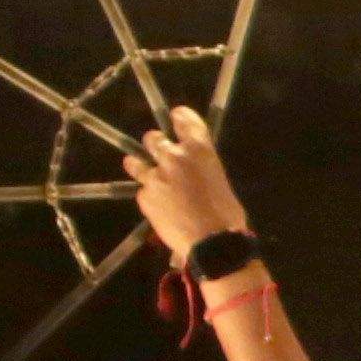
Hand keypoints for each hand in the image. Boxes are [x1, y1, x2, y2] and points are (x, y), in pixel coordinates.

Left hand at [130, 106, 251, 257]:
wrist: (212, 243)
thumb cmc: (226, 213)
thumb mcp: (218, 179)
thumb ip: (201, 166)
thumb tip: (192, 167)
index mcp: (199, 148)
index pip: (182, 117)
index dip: (178, 118)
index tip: (176, 120)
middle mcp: (173, 156)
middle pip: (153, 138)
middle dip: (156, 145)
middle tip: (162, 156)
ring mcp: (154, 176)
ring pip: (135, 161)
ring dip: (140, 165)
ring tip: (146, 174)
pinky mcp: (144, 196)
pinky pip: (142, 190)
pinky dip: (149, 195)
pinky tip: (160, 207)